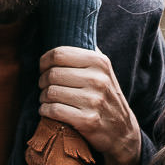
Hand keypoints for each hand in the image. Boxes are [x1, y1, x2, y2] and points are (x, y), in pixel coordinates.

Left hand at [37, 46, 143, 164]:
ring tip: (46, 99)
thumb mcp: (103, 71)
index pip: (59, 54)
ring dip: (42, 97)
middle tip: (43, 86)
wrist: (122, 132)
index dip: (44, 61)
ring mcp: (94, 101)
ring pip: (50, 92)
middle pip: (52, 74)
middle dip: (42, 81)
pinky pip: (53, 110)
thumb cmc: (106, 97)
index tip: (43, 68)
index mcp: (100, 62)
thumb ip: (87, 53)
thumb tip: (64, 32)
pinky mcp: (88, 121)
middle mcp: (98, 79)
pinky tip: (48, 110)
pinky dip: (45, 111)